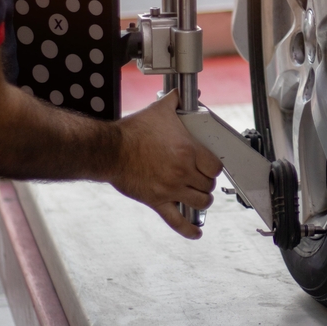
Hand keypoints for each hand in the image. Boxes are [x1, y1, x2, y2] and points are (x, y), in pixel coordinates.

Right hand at [110, 91, 222, 238]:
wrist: (110, 150)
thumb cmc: (134, 131)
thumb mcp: (160, 110)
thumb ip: (176, 101)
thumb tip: (182, 93)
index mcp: (188, 151)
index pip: (216, 167)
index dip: (214, 167)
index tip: (209, 166)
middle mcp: (183, 172)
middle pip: (208, 185)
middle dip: (205, 182)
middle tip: (199, 178)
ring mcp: (171, 188)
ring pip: (199, 203)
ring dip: (201, 200)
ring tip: (197, 196)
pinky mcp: (157, 201)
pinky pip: (177, 220)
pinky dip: (189, 229)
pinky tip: (196, 232)